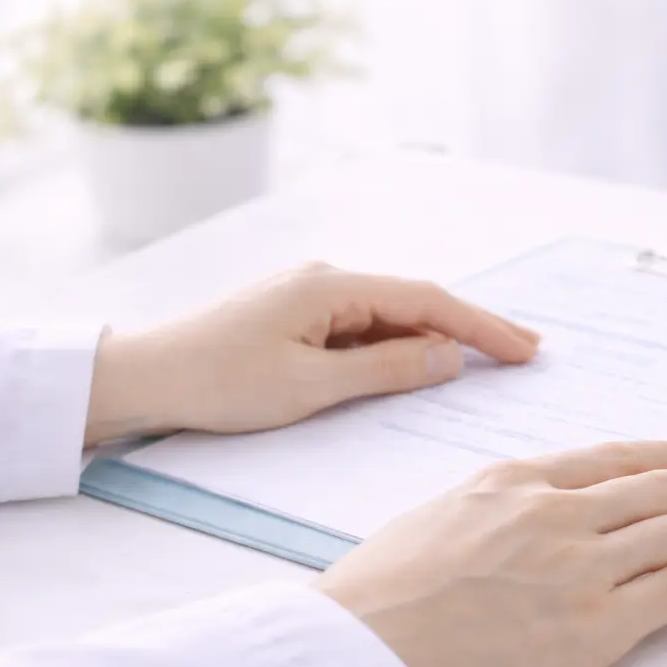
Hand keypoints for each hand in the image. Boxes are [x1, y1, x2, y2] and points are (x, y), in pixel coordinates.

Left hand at [85, 262, 539, 444]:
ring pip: (392, 315)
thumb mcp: (310, 386)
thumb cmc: (217, 382)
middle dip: (473, 326)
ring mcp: (311, 296)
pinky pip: (365, 327)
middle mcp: (326, 279)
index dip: (482, 326)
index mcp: (332, 286)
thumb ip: (386, 369)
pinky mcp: (298, 316)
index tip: (525, 349)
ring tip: (489, 357)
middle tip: (526, 349)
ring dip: (439, 335)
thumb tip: (447, 355)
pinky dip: (402, 343)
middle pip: (416, 301)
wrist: (140, 376)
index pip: (428, 300)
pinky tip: (424, 360)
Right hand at [314, 442, 666, 666]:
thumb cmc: (379, 595)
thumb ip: (493, 508)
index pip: (610, 460)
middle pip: (658, 490)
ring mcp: (581, 568)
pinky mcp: (595, 627)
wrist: (362, 651)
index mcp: (514, 483)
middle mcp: (556, 515)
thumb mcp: (435, 517)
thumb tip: (522, 512)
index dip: (662, 458)